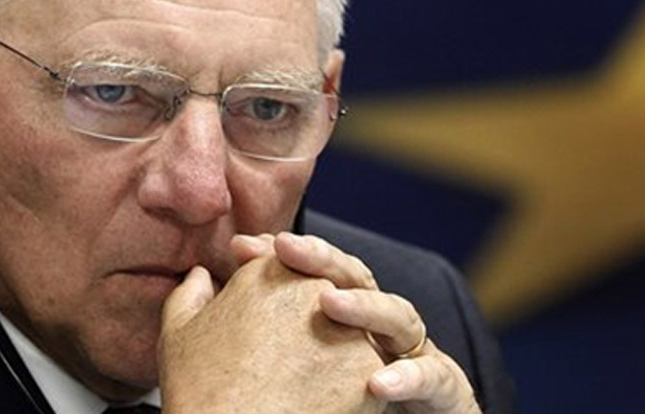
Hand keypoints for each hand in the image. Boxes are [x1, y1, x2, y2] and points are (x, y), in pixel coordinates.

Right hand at [158, 255, 385, 413]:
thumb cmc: (202, 389)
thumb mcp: (180, 332)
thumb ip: (192, 293)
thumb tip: (200, 277)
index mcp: (271, 271)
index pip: (285, 271)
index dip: (274, 304)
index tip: (263, 331)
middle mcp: (316, 289)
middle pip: (321, 299)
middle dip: (305, 325)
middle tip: (275, 363)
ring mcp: (348, 326)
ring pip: (347, 335)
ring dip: (328, 356)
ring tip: (292, 387)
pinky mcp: (369, 368)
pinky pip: (363, 374)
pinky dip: (344, 390)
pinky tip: (315, 405)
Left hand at [232, 233, 481, 413]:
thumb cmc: (337, 401)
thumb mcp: (293, 366)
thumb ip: (250, 322)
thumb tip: (200, 277)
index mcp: (347, 316)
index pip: (318, 273)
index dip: (285, 256)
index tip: (243, 247)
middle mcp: (383, 326)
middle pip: (359, 280)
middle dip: (323, 260)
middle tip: (284, 248)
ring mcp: (415, 354)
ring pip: (400, 316)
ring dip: (365, 307)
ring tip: (327, 303)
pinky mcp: (444, 388)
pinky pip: (435, 378)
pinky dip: (410, 377)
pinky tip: (378, 383)